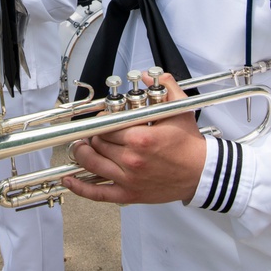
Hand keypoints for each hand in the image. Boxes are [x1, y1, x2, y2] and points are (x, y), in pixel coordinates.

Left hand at [63, 73, 206, 204]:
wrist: (202, 173)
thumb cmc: (189, 144)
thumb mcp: (179, 110)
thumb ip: (165, 87)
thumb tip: (146, 75)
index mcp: (141, 137)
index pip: (106, 126)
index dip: (101, 121)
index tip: (103, 119)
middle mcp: (132, 159)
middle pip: (97, 143)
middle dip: (93, 135)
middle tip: (94, 132)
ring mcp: (129, 179)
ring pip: (92, 164)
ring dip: (82, 154)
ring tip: (80, 147)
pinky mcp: (130, 194)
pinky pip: (98, 194)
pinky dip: (80, 188)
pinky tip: (69, 179)